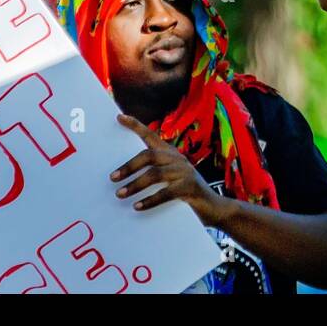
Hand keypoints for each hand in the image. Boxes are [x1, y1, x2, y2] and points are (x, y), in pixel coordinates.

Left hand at [110, 115, 227, 225]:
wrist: (214, 208)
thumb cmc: (185, 193)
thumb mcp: (170, 179)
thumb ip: (153, 175)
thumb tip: (122, 180)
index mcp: (170, 154)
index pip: (151, 136)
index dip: (136, 126)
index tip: (119, 117)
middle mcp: (177, 159)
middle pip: (149, 156)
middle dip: (129, 166)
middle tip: (113, 178)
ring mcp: (185, 172)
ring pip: (155, 174)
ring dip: (135, 184)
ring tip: (120, 194)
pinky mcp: (190, 187)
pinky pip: (166, 192)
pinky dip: (150, 200)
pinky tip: (137, 206)